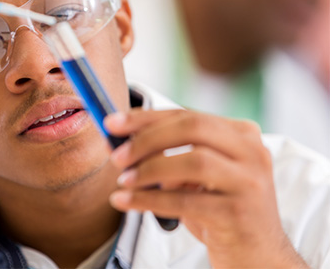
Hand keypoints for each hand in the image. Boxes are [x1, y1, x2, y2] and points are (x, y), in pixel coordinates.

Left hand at [105, 109, 307, 267]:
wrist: (258, 257)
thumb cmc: (219, 212)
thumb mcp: (195, 177)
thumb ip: (166, 154)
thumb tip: (117, 141)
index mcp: (240, 135)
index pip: (186, 115)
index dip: (145, 117)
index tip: (111, 123)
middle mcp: (251, 152)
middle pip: (192, 128)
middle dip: (147, 138)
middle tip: (117, 155)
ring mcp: (248, 182)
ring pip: (193, 161)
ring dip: (149, 169)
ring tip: (123, 181)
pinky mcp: (238, 213)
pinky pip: (185, 201)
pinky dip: (148, 199)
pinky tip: (125, 201)